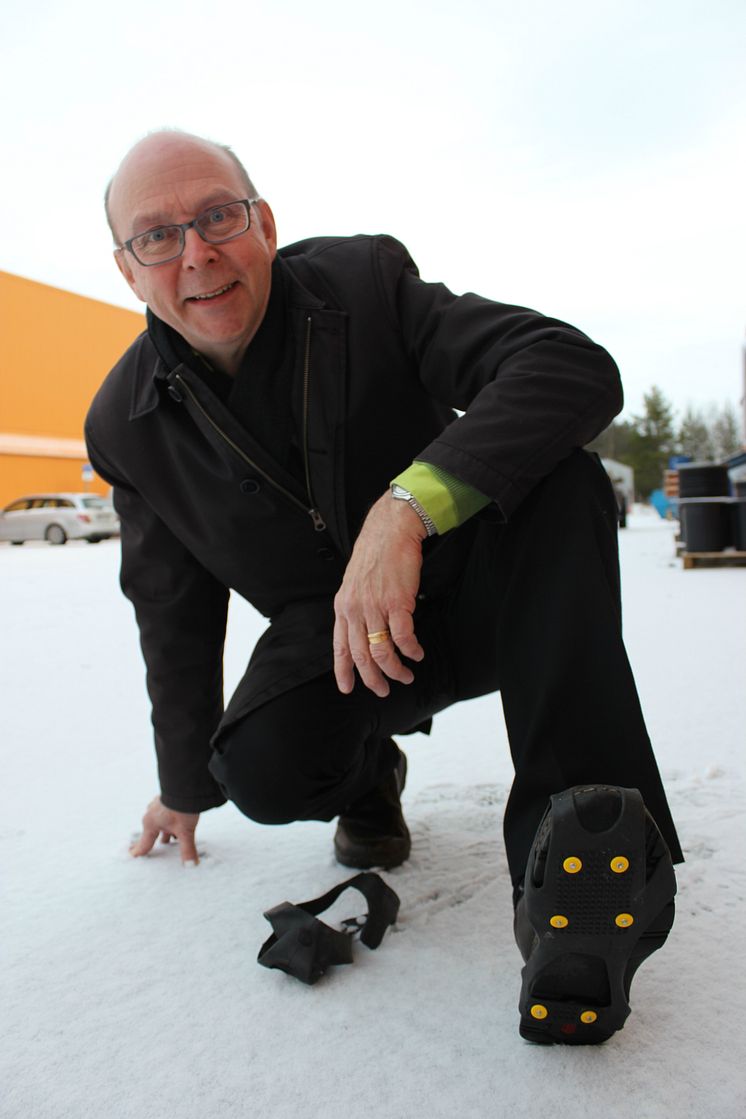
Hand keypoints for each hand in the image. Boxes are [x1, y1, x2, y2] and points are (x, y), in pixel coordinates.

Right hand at [130, 796, 199, 863]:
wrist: (187, 785)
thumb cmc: (182, 807)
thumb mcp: (186, 831)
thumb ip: (187, 849)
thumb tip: (190, 866)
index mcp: (151, 824)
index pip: (144, 843)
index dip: (139, 851)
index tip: (132, 855)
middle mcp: (151, 814)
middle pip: (152, 832)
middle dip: (154, 841)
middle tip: (149, 848)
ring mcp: (158, 805)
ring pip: (160, 823)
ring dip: (165, 831)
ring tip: (170, 839)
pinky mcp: (166, 799)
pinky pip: (165, 814)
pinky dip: (170, 821)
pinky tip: (177, 821)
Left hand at [333, 492, 427, 696]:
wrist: (390, 529)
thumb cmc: (376, 553)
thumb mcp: (354, 582)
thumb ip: (356, 606)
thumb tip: (363, 628)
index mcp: (343, 606)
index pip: (339, 646)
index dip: (343, 670)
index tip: (347, 688)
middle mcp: (355, 609)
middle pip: (361, 656)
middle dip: (373, 678)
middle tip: (383, 690)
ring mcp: (375, 607)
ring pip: (382, 652)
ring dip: (395, 669)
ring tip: (405, 676)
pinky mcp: (397, 602)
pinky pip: (403, 637)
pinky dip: (411, 650)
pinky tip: (417, 654)